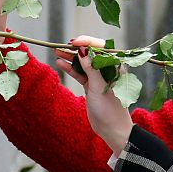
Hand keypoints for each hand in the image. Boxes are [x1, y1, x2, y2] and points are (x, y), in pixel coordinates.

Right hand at [56, 37, 132, 155]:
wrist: (111, 129)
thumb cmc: (109, 108)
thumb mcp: (98, 86)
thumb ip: (91, 68)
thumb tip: (83, 50)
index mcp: (115, 66)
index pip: (101, 48)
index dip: (87, 43)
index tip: (74, 42)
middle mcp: (108, 69)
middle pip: (90, 54)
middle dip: (77, 48)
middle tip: (62, 45)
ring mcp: (99, 77)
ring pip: (83, 63)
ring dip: (71, 57)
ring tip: (57, 51)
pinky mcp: (91, 85)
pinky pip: (80, 74)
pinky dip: (70, 68)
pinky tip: (60, 63)